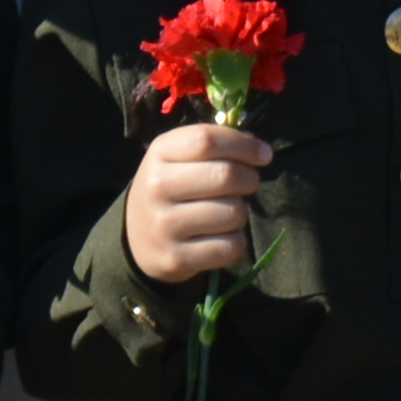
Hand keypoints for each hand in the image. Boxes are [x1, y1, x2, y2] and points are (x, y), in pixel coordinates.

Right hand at [114, 118, 272, 289]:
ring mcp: (163, 226)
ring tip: (226, 212)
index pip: (207, 141)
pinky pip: (230, 247)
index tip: (264, 154)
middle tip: (248, 184)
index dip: (244, 145)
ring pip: (233, 212)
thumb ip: (217, 145)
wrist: (136, 237)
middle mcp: (156, 188)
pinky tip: (221, 237)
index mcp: (159, 153)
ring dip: (241, 212)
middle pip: (225, 176)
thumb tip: (261, 151)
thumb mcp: (180, 155)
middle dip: (250, 179)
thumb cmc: (172, 186)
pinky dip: (236, 242)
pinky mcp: (175, 259)